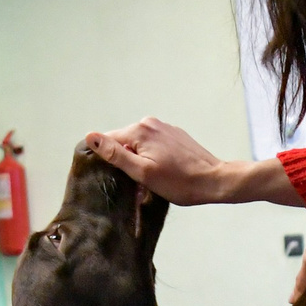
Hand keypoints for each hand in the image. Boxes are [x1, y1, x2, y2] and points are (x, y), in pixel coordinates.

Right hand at [84, 118, 240, 205]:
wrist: (214, 180)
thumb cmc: (179, 182)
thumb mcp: (142, 172)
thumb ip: (115, 154)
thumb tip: (90, 137)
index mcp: (139, 130)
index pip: (108, 140)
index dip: (108, 159)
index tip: (116, 176)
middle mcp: (150, 123)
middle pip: (124, 142)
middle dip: (126, 161)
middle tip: (137, 182)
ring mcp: (164, 128)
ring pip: (139, 145)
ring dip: (140, 161)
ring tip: (152, 179)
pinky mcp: (174, 135)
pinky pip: (153, 145)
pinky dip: (152, 157)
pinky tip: (164, 172)